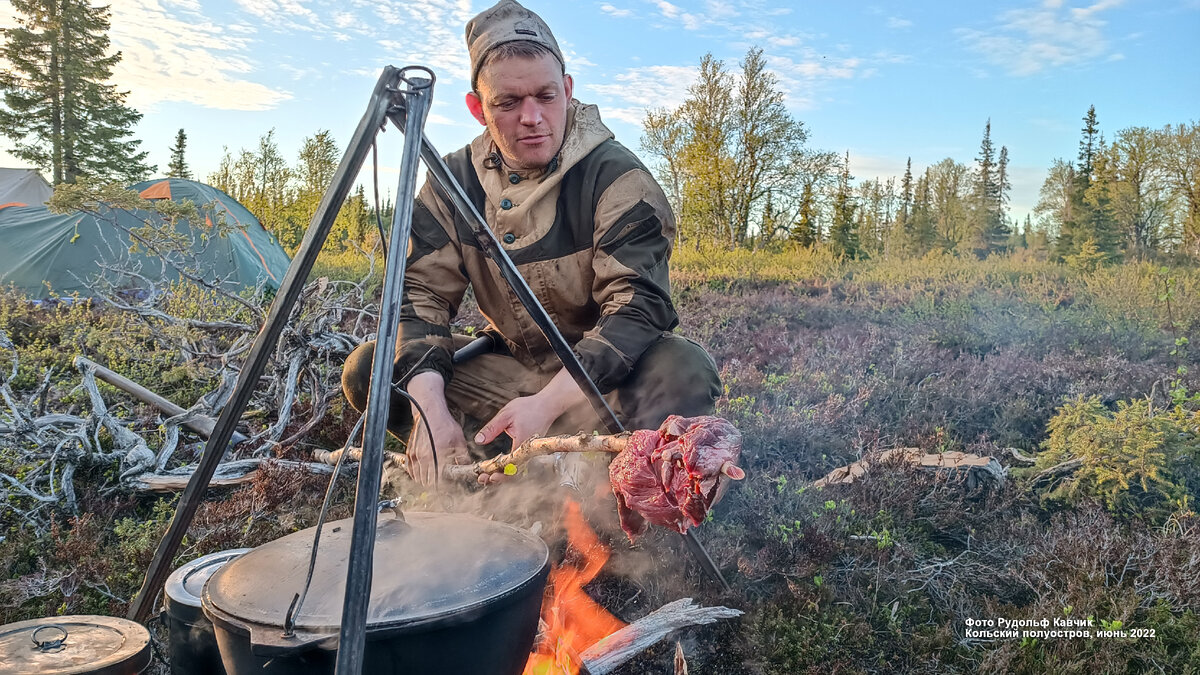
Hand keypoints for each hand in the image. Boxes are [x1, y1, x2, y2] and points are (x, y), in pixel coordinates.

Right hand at [404, 371, 469, 486]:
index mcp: (437, 457)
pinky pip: (411, 471)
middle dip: (436, 486)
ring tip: (435, 481)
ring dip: (426, 482)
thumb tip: (468, 468)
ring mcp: (415, 456)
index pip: (439, 481)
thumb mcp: (459, 441)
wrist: (429, 413)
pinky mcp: (409, 453)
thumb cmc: (444, 425)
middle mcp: (424, 459)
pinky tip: (423, 475)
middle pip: (428, 482)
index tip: (450, 488)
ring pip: (419, 478)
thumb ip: (463, 457)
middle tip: (443, 485)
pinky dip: (417, 475)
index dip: (445, 487)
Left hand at [473, 392, 561, 484]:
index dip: (496, 474)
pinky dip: (506, 469)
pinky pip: (518, 464)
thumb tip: (478, 440)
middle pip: (512, 473)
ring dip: (501, 475)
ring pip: (515, 470)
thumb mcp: (506, 415)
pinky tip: (496, 469)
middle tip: (481, 479)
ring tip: (485, 476)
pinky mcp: (529, 452)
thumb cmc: (529, 408)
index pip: (509, 467)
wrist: (547, 405)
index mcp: (521, 445)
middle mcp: (527, 453)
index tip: (483, 475)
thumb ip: (491, 428)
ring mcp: (529, 454)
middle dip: (496, 478)